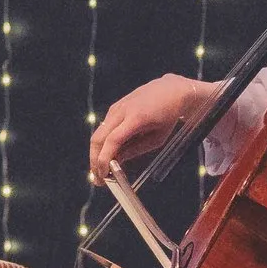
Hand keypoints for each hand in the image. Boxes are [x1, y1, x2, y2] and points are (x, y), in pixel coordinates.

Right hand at [89, 75, 218, 183]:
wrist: (171, 90)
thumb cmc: (169, 116)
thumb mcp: (158, 138)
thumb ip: (136, 150)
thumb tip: (117, 161)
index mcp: (136, 118)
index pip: (112, 140)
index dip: (104, 159)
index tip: (104, 174)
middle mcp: (122, 111)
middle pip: (98, 138)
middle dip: (94, 160)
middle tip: (98, 178)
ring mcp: (116, 107)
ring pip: (98, 133)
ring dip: (96, 153)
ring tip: (101, 170)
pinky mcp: (115, 107)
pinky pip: (104, 128)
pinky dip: (103, 143)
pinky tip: (109, 155)